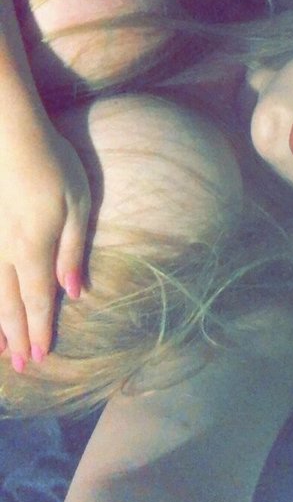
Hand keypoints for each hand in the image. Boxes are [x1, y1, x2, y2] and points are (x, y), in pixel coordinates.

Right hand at [0, 125, 90, 370]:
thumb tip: (75, 292)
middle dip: (17, 337)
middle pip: (10, 303)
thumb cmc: (51, 165)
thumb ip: (72, 250)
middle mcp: (6, 251)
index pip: (39, 300)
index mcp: (35, 248)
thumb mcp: (77, 205)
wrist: (9, 133)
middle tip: (21, 367)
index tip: (41, 357)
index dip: (40, 330)